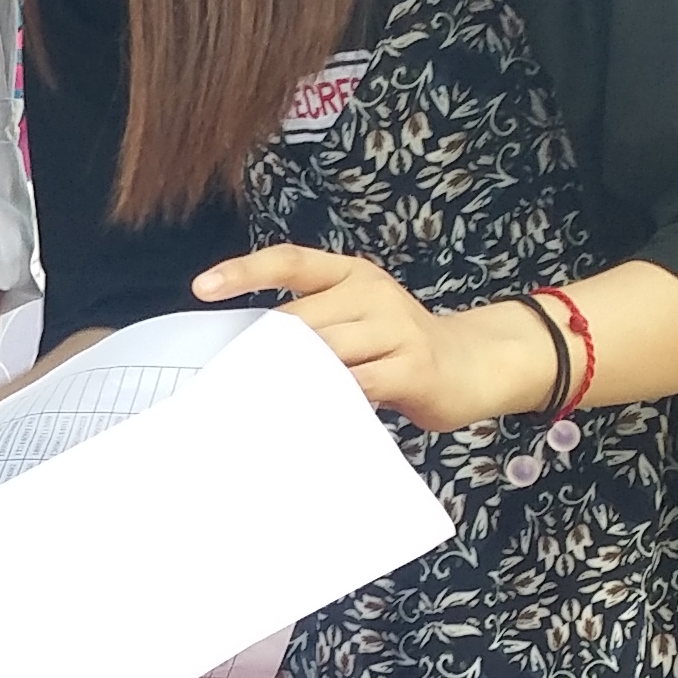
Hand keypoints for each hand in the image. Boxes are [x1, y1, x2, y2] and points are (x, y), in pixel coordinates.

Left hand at [193, 244, 549, 433]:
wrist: (475, 363)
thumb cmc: (401, 347)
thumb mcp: (359, 320)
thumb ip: (317, 328)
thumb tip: (251, 358)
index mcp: (351, 274)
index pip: (291, 261)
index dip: (244, 271)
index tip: (202, 289)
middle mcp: (371, 293)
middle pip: (299, 319)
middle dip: (261, 353)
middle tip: (227, 385)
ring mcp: (394, 328)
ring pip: (323, 352)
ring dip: (288, 380)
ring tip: (256, 406)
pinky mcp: (410, 368)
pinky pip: (354, 385)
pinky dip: (325, 401)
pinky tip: (306, 416)